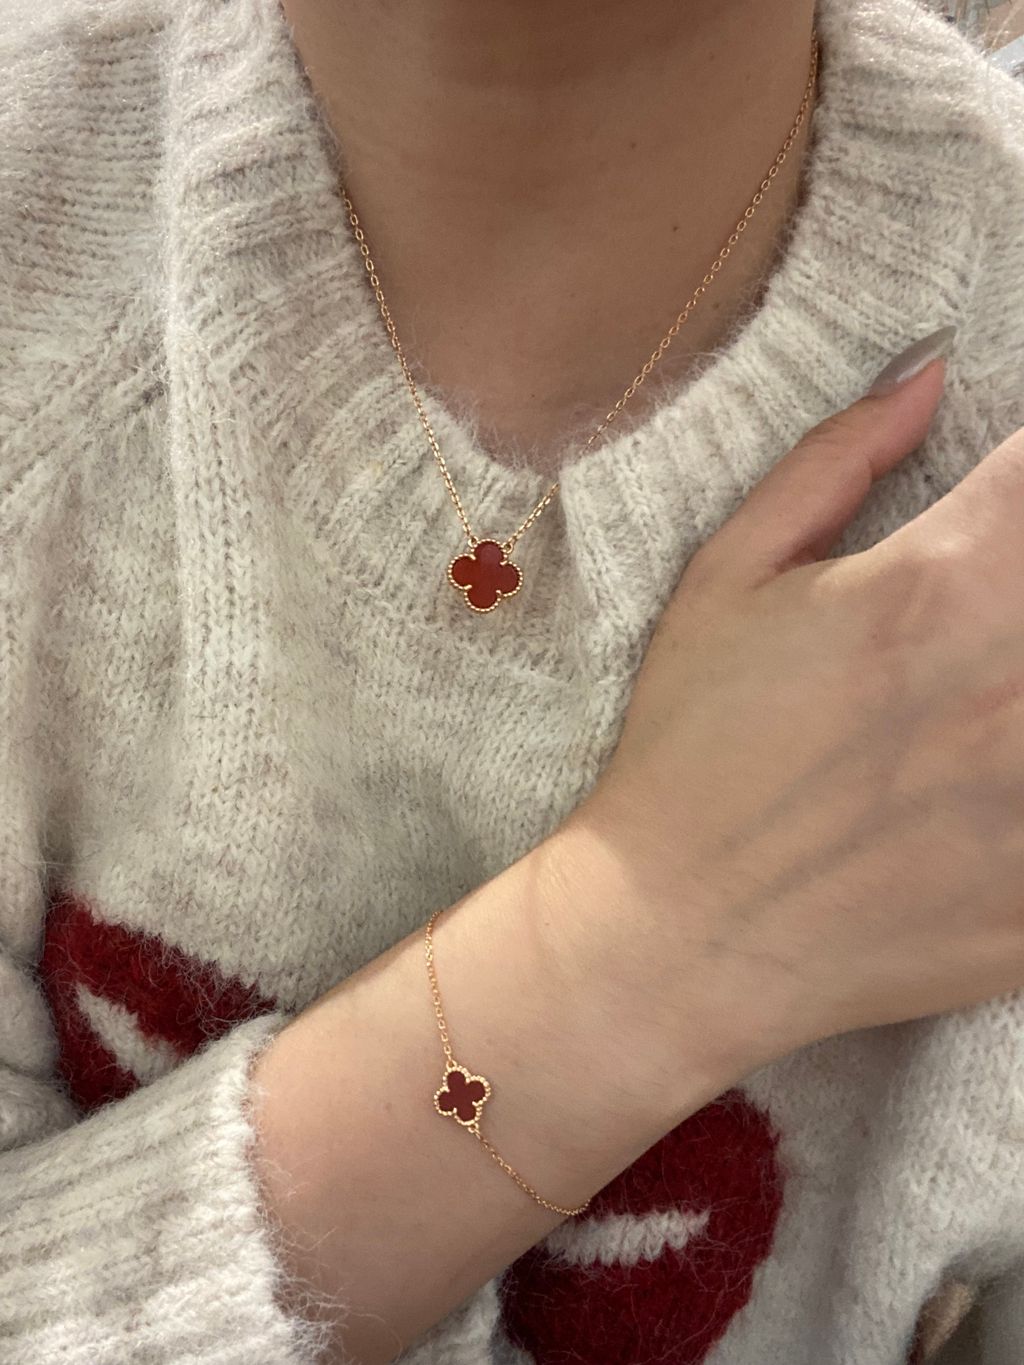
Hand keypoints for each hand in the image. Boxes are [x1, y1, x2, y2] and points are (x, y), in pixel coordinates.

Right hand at [558, 354, 1023, 1080]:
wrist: (684, 931)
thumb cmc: (694, 749)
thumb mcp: (728, 579)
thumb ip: (835, 460)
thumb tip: (932, 368)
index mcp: (938, 584)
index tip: (1013, 506)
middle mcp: (1015, 676)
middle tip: (993, 603)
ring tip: (990, 687)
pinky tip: (997, 773)